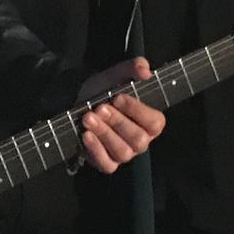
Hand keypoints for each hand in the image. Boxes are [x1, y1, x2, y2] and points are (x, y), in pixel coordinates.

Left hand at [76, 57, 164, 171]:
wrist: (78, 104)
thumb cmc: (103, 91)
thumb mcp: (116, 75)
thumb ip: (133, 68)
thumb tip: (145, 70)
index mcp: (150, 121)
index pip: (155, 123)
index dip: (137, 111)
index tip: (118, 97)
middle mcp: (141, 141)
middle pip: (138, 139)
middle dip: (117, 122)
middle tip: (100, 108)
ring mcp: (125, 154)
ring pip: (123, 152)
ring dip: (104, 133)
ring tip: (89, 118)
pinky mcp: (107, 163)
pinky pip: (107, 165)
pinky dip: (96, 150)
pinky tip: (86, 135)